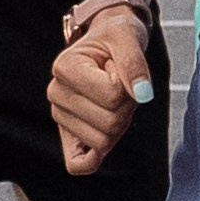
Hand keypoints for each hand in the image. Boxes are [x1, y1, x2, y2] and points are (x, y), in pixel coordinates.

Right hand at [47, 3, 149, 174]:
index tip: (119, 67)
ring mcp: (59, 116)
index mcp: (64, 67)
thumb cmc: (116, 38)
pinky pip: (78, 163)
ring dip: (120, 122)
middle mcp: (56, 93)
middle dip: (128, 106)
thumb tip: (143, 94)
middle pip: (110, 123)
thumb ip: (135, 63)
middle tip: (122, 84)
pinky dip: (94, 159)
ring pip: (104, 142)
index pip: (112, 95)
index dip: (129, 83)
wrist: (107, 43)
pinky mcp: (67, 134)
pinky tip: (102, 145)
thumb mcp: (128, 37)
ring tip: (113, 97)